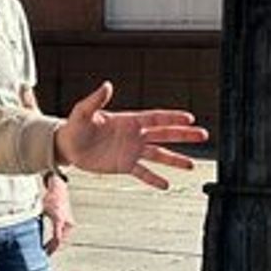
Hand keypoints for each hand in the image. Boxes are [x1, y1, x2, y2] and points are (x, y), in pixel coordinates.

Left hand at [41, 175, 75, 254]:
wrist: (59, 191)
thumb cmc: (49, 199)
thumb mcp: (40, 209)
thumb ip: (34, 220)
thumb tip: (24, 229)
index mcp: (59, 219)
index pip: (57, 238)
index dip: (51, 248)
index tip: (44, 253)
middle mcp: (66, 222)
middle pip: (60, 241)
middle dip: (52, 249)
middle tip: (43, 256)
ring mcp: (69, 223)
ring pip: (63, 240)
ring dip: (55, 246)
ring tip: (46, 251)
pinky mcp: (69, 224)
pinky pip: (63, 235)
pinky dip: (57, 241)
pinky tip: (50, 244)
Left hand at [52, 82, 208, 189]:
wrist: (68, 146)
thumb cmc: (75, 126)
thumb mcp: (83, 112)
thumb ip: (96, 100)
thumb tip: (106, 85)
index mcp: (129, 121)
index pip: (156, 118)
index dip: (172, 117)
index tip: (189, 118)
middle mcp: (135, 135)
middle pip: (165, 134)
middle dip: (184, 135)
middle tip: (203, 134)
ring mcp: (132, 151)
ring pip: (159, 155)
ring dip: (175, 160)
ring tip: (191, 165)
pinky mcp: (124, 165)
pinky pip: (143, 173)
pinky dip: (154, 179)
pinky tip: (166, 184)